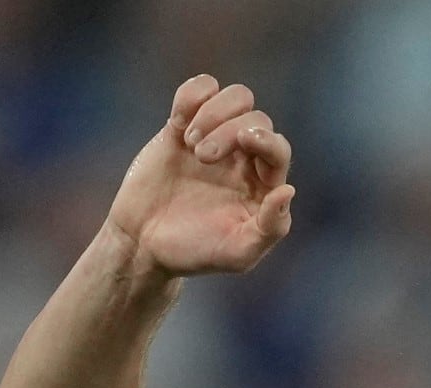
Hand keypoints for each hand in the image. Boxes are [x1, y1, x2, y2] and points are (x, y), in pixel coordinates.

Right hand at [103, 75, 295, 284]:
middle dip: (229, 131)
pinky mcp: (182, 127)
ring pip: (237, 97)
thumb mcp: (237, 254)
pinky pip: (200, 90)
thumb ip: (270, 228)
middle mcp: (245, 159)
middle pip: (256, 118)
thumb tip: (288, 190)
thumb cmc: (194, 253)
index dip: (267, 139)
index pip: (279, 149)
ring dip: (215, 111)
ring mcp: (215, 138)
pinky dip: (193, 95)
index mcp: (263, 186)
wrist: (143, 242)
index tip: (245, 140)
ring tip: (191, 143)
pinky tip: (179, 122)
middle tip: (202, 157)